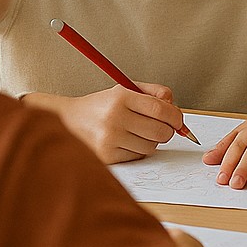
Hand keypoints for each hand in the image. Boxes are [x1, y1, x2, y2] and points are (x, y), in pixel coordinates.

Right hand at [27, 83, 182, 163]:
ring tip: (140, 132)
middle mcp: (115, 118)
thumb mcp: (125, 89)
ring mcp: (110, 139)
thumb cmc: (101, 105)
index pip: (160, 109)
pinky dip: (138, 150)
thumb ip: (153, 92)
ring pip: (151, 147)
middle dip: (167, 130)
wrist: (68, 120)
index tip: (178, 120)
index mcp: (121, 98)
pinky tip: (127, 141)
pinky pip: (137, 156)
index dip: (175, 116)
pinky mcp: (107, 156)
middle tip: (162, 127)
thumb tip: (173, 105)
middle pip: (160, 131)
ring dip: (152, 141)